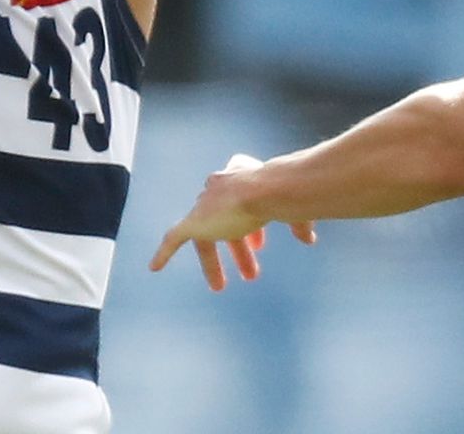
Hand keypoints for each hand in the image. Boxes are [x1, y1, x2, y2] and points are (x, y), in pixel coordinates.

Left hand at [148, 153, 317, 290]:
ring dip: (215, 261)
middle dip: (238, 248)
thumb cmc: (284, 194)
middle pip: (225, 221)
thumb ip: (299, 222)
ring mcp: (205, 205)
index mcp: (242, 176)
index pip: (243, 200)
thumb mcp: (294, 209)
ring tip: (221, 287)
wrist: (265, 190)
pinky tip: (155, 267)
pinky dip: (164, 253)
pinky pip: (174, 239)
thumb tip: (308, 238)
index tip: (260, 244)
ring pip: (206, 235)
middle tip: (250, 274)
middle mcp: (220, 186)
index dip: (253, 228)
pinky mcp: (193, 221)